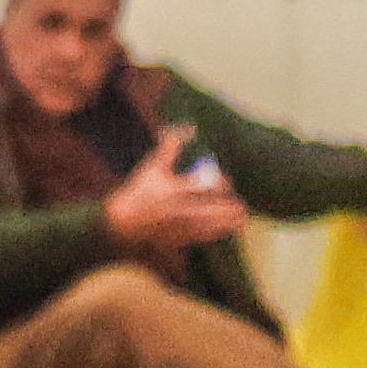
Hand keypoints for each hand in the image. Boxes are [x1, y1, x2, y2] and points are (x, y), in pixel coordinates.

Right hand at [102, 146, 247, 258]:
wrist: (124, 221)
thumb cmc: (140, 189)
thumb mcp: (153, 165)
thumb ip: (172, 146)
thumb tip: (190, 128)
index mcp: (171, 190)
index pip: (200, 187)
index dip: (218, 185)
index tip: (228, 182)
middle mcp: (176, 210)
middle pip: (207, 210)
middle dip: (226, 208)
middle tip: (242, 205)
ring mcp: (177, 226)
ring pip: (208, 225)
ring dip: (227, 222)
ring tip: (242, 216)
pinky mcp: (177, 238)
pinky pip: (201, 237)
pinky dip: (217, 232)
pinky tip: (231, 228)